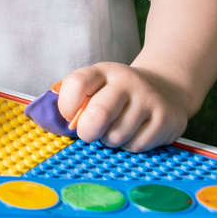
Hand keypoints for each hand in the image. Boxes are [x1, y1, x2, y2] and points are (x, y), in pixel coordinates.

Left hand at [57, 62, 192, 152]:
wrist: (167, 89)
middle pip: (99, 113)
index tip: (69, 117)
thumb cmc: (120, 94)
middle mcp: (127, 82)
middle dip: (88, 132)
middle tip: (90, 133)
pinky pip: (137, 146)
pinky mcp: (166, 120)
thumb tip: (49, 124)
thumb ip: (76, 101)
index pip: (77, 84)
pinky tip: (135, 133)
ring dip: (110, 141)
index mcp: (104, 71)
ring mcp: (149, 100)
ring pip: (117, 136)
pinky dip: (130, 146)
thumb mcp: (98, 86)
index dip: (66, 107)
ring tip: (116, 129)